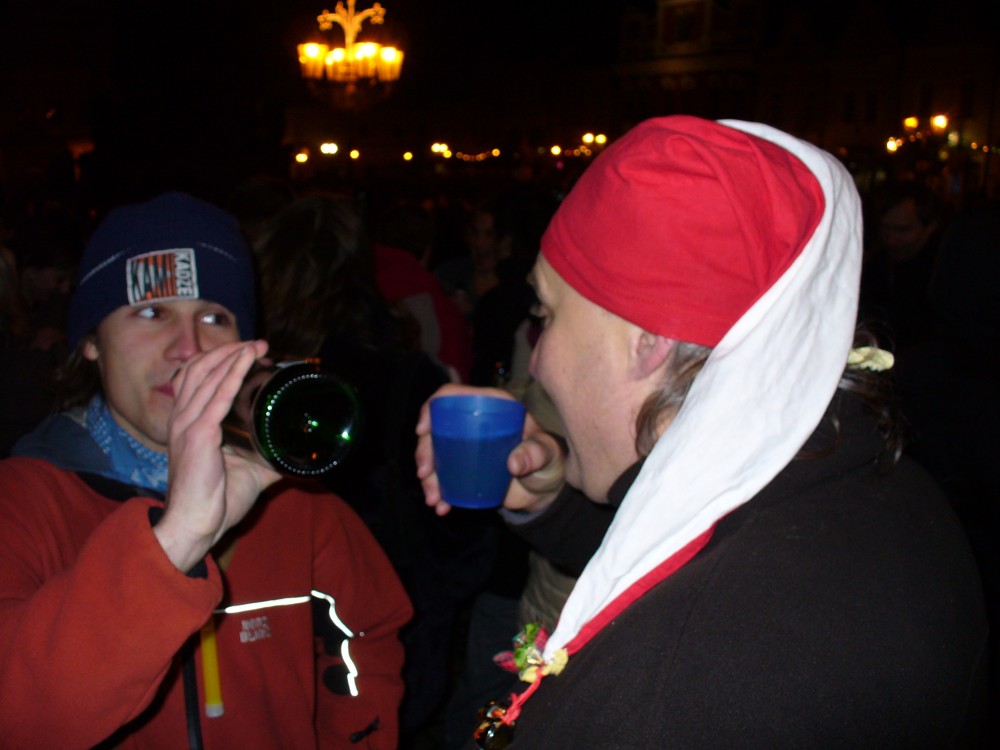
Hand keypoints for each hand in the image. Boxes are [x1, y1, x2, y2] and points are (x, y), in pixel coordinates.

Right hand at [154, 340, 281, 572]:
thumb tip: (292, 456)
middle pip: (199, 368)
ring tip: (256, 345)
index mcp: (188, 424)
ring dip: (233, 355)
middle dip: (228, 350)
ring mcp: (187, 425)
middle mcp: (182, 418)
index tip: (249, 351)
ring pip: (208, 376)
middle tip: (257, 343)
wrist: (196, 525)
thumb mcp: (247, 472)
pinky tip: (245, 361)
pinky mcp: (198, 435)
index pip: (197, 378)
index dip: (220, 359)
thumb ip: (266, 460)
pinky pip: (217, 397)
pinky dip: (232, 374)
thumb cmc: (216, 502)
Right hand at [415, 383, 565, 516]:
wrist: (545, 488)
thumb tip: (513, 464)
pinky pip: (444, 476)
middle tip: (425, 473)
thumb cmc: (549, 460)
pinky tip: (441, 505)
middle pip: (437, 428)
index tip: (423, 431)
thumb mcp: (547, 453)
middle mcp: (474, 421)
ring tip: (434, 498)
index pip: (452, 396)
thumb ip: (536, 453)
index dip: (431, 408)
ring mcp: (466, 446)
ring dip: (428, 477)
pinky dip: (438, 491)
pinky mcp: (464, 468)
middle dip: (424, 451)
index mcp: (491, 406)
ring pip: (435, 454)